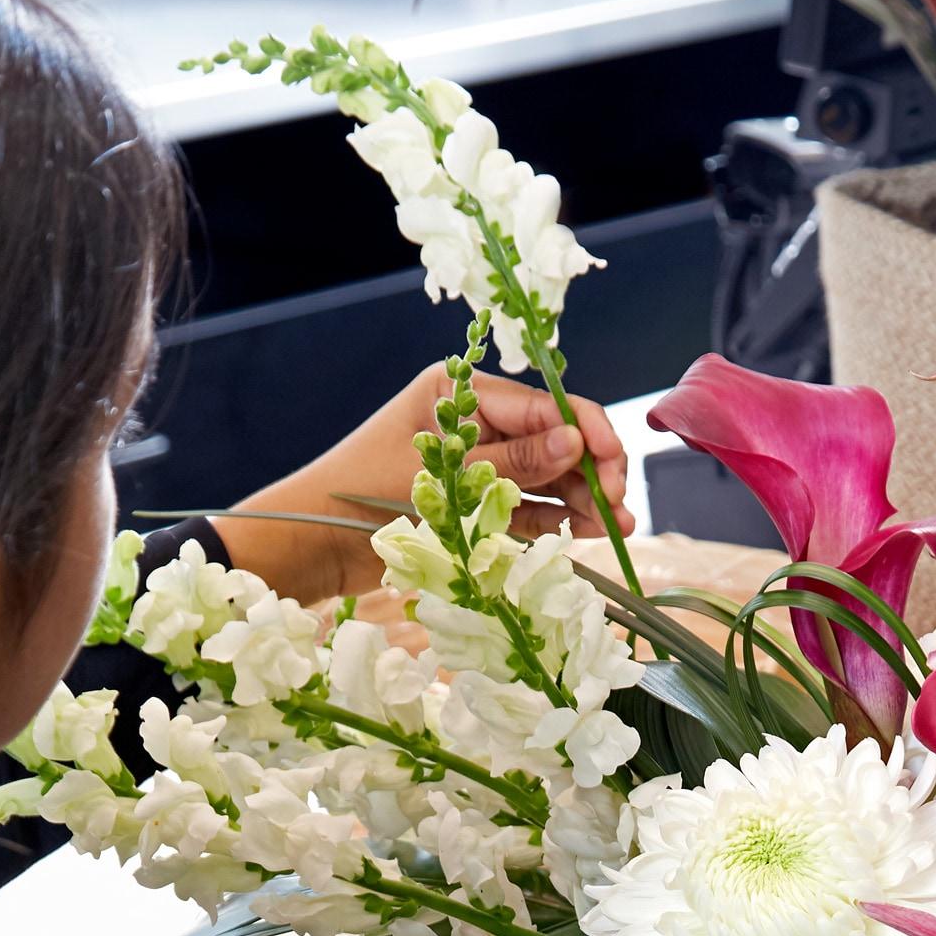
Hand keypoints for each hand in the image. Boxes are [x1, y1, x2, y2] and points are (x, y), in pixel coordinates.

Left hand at [215, 362, 634, 602]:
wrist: (316, 542)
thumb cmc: (367, 491)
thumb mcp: (448, 473)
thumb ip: (515, 460)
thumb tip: (577, 443)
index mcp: (463, 393)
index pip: (542, 406)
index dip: (585, 431)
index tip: (612, 464)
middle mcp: (475, 424)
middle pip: (552, 441)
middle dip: (590, 470)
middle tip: (619, 505)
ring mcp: (478, 466)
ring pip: (546, 477)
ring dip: (582, 499)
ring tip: (616, 527)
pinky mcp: (475, 507)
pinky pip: (528, 508)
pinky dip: (557, 519)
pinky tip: (589, 533)